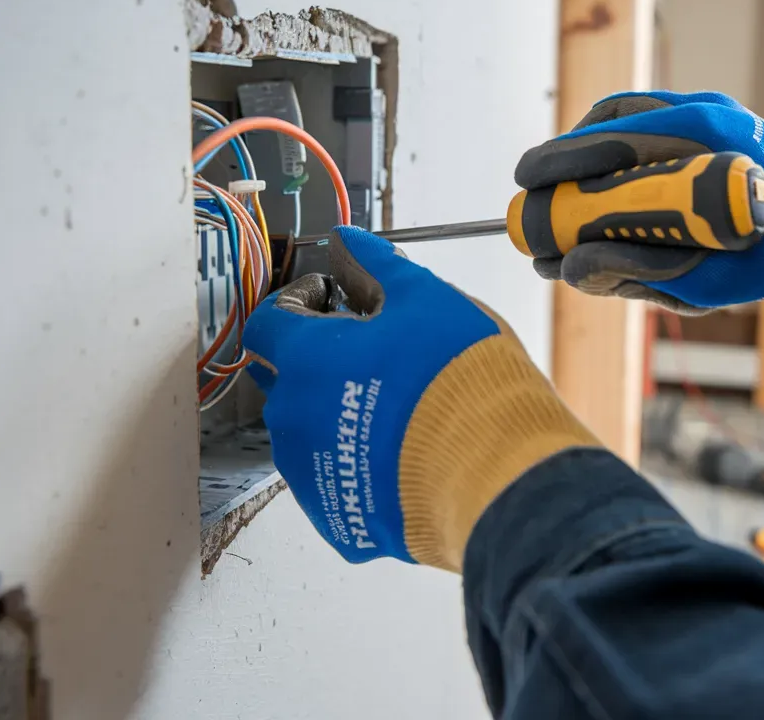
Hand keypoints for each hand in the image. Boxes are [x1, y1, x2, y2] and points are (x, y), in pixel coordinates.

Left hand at [243, 226, 597, 569]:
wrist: (493, 472)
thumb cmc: (460, 383)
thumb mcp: (425, 299)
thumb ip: (375, 266)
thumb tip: (346, 243)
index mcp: (305, 359)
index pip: (269, 321)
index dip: (299, 302)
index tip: (332, 298)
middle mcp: (293, 419)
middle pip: (283, 377)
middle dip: (315, 355)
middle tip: (367, 346)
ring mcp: (312, 475)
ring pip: (307, 431)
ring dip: (335, 409)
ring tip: (393, 401)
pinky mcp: (339, 520)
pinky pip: (335, 480)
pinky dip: (357, 460)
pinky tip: (401, 447)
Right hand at [516, 91, 763, 312]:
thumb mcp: (704, 282)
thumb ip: (634, 276)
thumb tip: (566, 269)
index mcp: (705, 144)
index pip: (609, 140)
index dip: (558, 162)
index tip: (525, 185)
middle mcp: (706, 114)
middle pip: (609, 122)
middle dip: (566, 162)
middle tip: (538, 201)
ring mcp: (711, 111)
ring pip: (625, 116)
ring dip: (589, 154)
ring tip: (572, 201)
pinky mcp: (713, 120)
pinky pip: (649, 121)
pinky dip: (617, 149)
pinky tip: (608, 188)